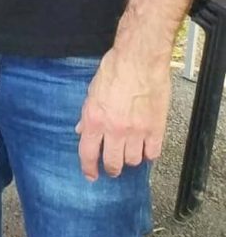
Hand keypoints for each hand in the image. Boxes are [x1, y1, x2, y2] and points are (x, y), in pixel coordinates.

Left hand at [75, 46, 170, 180]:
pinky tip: (145, 148)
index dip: (88, 168)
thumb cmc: (113, 70)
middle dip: (111, 168)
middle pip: (113, 163)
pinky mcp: (156, 129)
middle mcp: (114, 129)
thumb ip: (86, 114)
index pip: (87, 153)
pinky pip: (153, 153)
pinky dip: (148, 154)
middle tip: (112, 167)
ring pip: (133, 161)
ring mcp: (137, 131)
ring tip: (128, 152)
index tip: (90, 176)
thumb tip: (80, 130)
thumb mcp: (92, 91)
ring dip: (130, 159)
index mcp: (94, 119)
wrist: (139, 60)